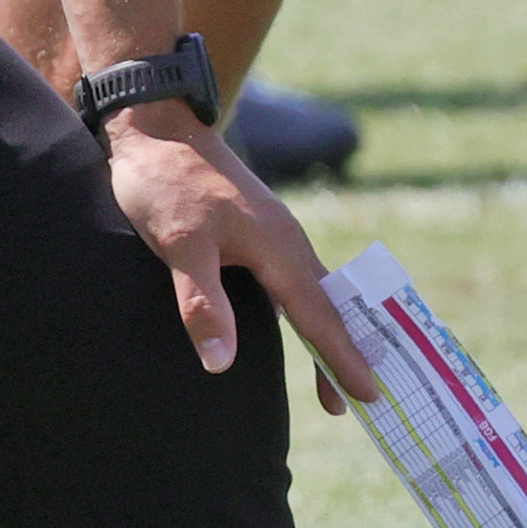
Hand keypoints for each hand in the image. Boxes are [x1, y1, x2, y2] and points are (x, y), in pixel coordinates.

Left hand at [102, 109, 381, 412]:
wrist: (155, 126)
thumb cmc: (165, 183)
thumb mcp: (179, 244)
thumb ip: (202, 302)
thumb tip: (222, 365)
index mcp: (279, 248)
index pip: (320, 316)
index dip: (343, 359)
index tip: (370, 396)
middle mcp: (286, 242)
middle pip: (326, 307)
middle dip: (345, 353)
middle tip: (361, 401)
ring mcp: (273, 234)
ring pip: (310, 293)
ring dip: (326, 332)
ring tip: (333, 372)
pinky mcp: (255, 230)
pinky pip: (291, 280)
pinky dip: (303, 310)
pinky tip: (292, 320)